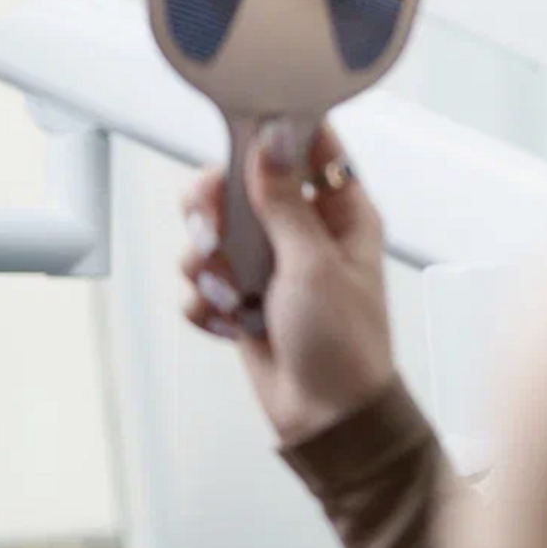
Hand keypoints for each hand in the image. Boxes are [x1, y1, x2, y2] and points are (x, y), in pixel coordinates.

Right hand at [180, 121, 396, 445]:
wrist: (326, 417)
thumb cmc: (344, 343)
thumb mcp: (314, 265)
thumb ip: (285, 202)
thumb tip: (272, 139)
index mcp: (340, 211)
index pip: (307, 147)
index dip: (271, 132)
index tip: (237, 130)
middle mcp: (304, 229)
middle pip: (239, 185)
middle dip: (214, 209)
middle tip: (209, 232)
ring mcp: (271, 262)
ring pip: (211, 233)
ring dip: (208, 265)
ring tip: (231, 294)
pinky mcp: (244, 296)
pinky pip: (202, 281)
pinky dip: (207, 302)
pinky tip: (233, 324)